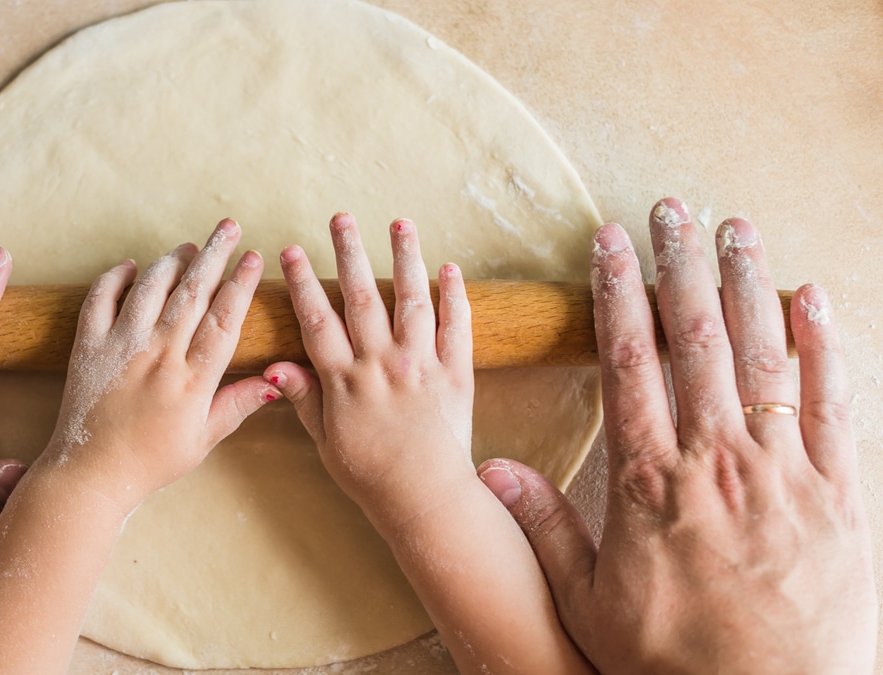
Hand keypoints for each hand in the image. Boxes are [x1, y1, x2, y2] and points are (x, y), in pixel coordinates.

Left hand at [38, 217, 277, 504]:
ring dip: (171, 261)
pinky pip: (100, 300)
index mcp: (191, 381)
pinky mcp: (88, 348)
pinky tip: (129, 267)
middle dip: (213, 255)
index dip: (240, 285)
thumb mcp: (202, 440)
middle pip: (191, 293)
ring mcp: (120, 348)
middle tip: (229, 227)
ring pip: (150, 289)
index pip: (223, 320)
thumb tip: (276, 381)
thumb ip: (237, 405)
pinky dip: (114, 278)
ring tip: (188, 246)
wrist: (90, 475)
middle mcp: (158, 357)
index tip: (254, 258)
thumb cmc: (150, 462)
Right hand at [264, 213, 474, 522]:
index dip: (302, 283)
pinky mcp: (456, 373)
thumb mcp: (325, 440)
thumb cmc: (369, 474)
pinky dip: (454, 295)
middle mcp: (382, 364)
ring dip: (404, 258)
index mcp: (346, 380)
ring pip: (411, 300)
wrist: (425, 498)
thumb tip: (274, 365)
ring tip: (399, 224)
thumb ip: (304, 397)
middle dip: (349, 252)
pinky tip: (449, 268)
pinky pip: (457, 327)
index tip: (291, 251)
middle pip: (361, 297)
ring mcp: (421, 365)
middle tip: (341, 217)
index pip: (317, 320)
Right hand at [479, 199, 875, 672]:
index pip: (630, 361)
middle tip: (669, 209)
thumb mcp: (589, 600)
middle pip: (695, 338)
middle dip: (680, 265)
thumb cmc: (674, 656)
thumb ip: (543, 528)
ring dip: (747, 284)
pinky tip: (813, 297)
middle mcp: (716, 458)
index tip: (608, 242)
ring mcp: (783, 470)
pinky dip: (826, 344)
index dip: (618, 293)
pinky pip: (835, 402)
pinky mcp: (838, 491)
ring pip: (764, 355)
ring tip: (734, 228)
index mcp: (649, 478)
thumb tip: (492, 468)